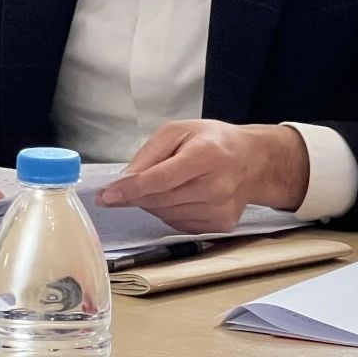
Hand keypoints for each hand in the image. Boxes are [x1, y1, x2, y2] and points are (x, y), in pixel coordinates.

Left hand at [95, 120, 309, 233]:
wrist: (251, 161)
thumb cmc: (212, 141)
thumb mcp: (178, 130)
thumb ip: (149, 154)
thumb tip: (123, 181)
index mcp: (206, 154)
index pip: (161, 179)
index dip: (131, 189)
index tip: (105, 196)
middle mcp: (216, 186)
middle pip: (160, 200)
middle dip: (134, 196)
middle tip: (118, 191)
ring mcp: (220, 210)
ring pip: (166, 215)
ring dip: (152, 203)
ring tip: (164, 185)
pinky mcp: (220, 226)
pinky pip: (178, 224)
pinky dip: (168, 212)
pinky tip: (179, 196)